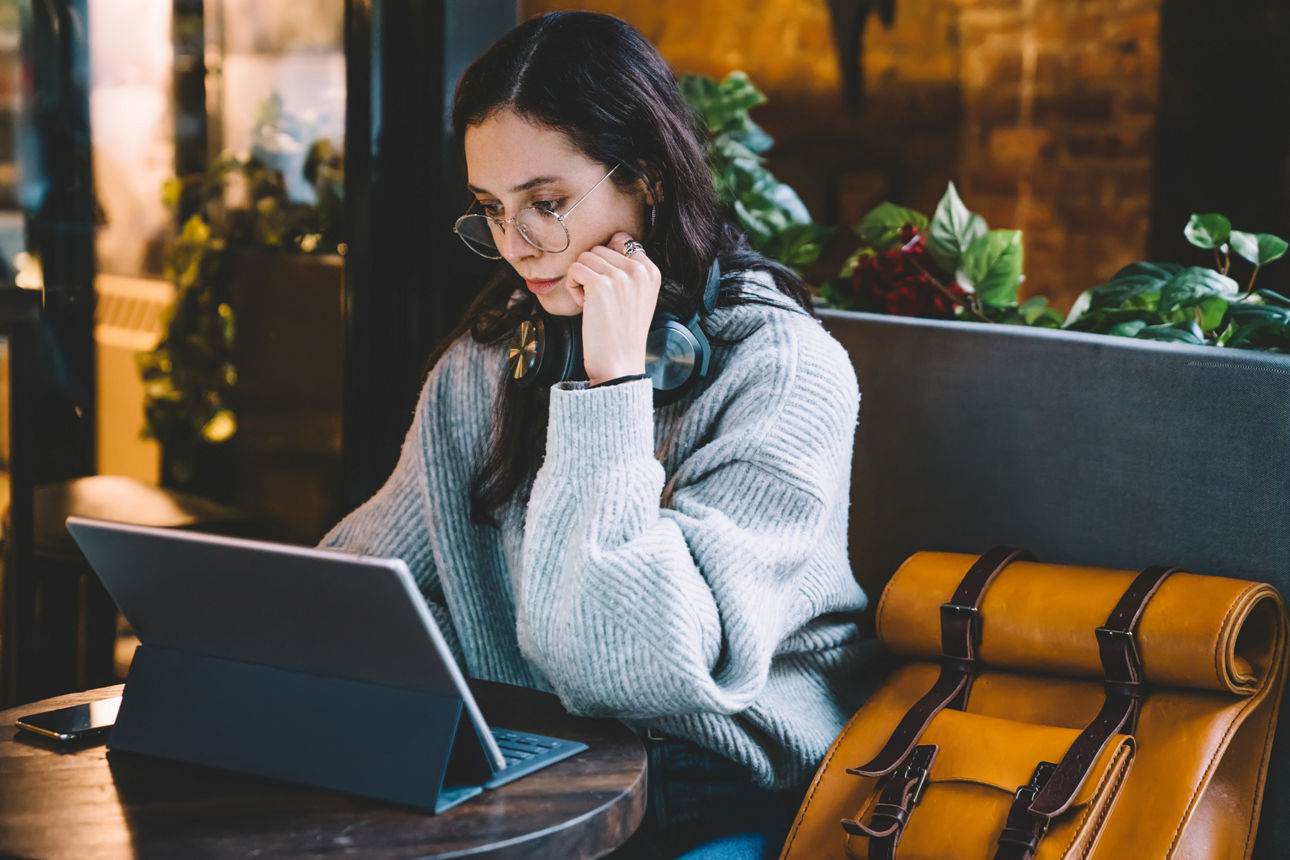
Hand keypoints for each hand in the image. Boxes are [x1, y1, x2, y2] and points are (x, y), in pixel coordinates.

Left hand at [566, 232, 661, 385]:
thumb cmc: (622, 334)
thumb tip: (603, 247)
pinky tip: (584, 306)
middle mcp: (639, 270)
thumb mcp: (638, 297)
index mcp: (652, 271)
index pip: (621, 240)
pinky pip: (574, 269)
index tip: (609, 287)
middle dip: (592, 271)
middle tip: (599, 299)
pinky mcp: (600, 285)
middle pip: (599, 248)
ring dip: (581, 279)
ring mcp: (621, 277)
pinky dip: (573, 287)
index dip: (606, 261)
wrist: (619, 365)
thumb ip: (629, 272)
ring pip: (584, 257)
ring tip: (592, 303)